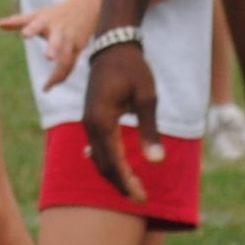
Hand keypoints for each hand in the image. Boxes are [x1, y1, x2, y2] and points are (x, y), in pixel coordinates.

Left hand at [7, 0, 102, 86]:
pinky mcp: (78, 49)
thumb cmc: (57, 13)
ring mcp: (70, 40)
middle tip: (49, 57)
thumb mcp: (38, 14)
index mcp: (46, 21)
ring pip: (66, 58)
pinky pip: (70, 65)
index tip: (24, 35)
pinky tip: (51, 85)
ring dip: (59, 72)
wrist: (88, 6)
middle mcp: (59, 31)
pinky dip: (62, 76)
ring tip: (47, 86)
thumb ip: (18, 21)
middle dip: (54, 48)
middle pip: (57, 40)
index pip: (37, 24)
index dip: (31, 29)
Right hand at [78, 39, 158, 200]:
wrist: (113, 46)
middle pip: (103, 164)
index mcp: (102, 121)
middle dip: (121, 183)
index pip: (113, 161)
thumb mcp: (147, 98)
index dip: (127, 182)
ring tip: (132, 187)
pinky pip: (97, 147)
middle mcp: (90, 124)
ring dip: (114, 174)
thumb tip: (156, 161)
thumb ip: (150, 130)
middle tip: (140, 198)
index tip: (141, 197)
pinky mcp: (91, 118)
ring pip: (98, 157)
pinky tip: (118, 169)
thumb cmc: (133, 69)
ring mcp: (87, 121)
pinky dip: (108, 161)